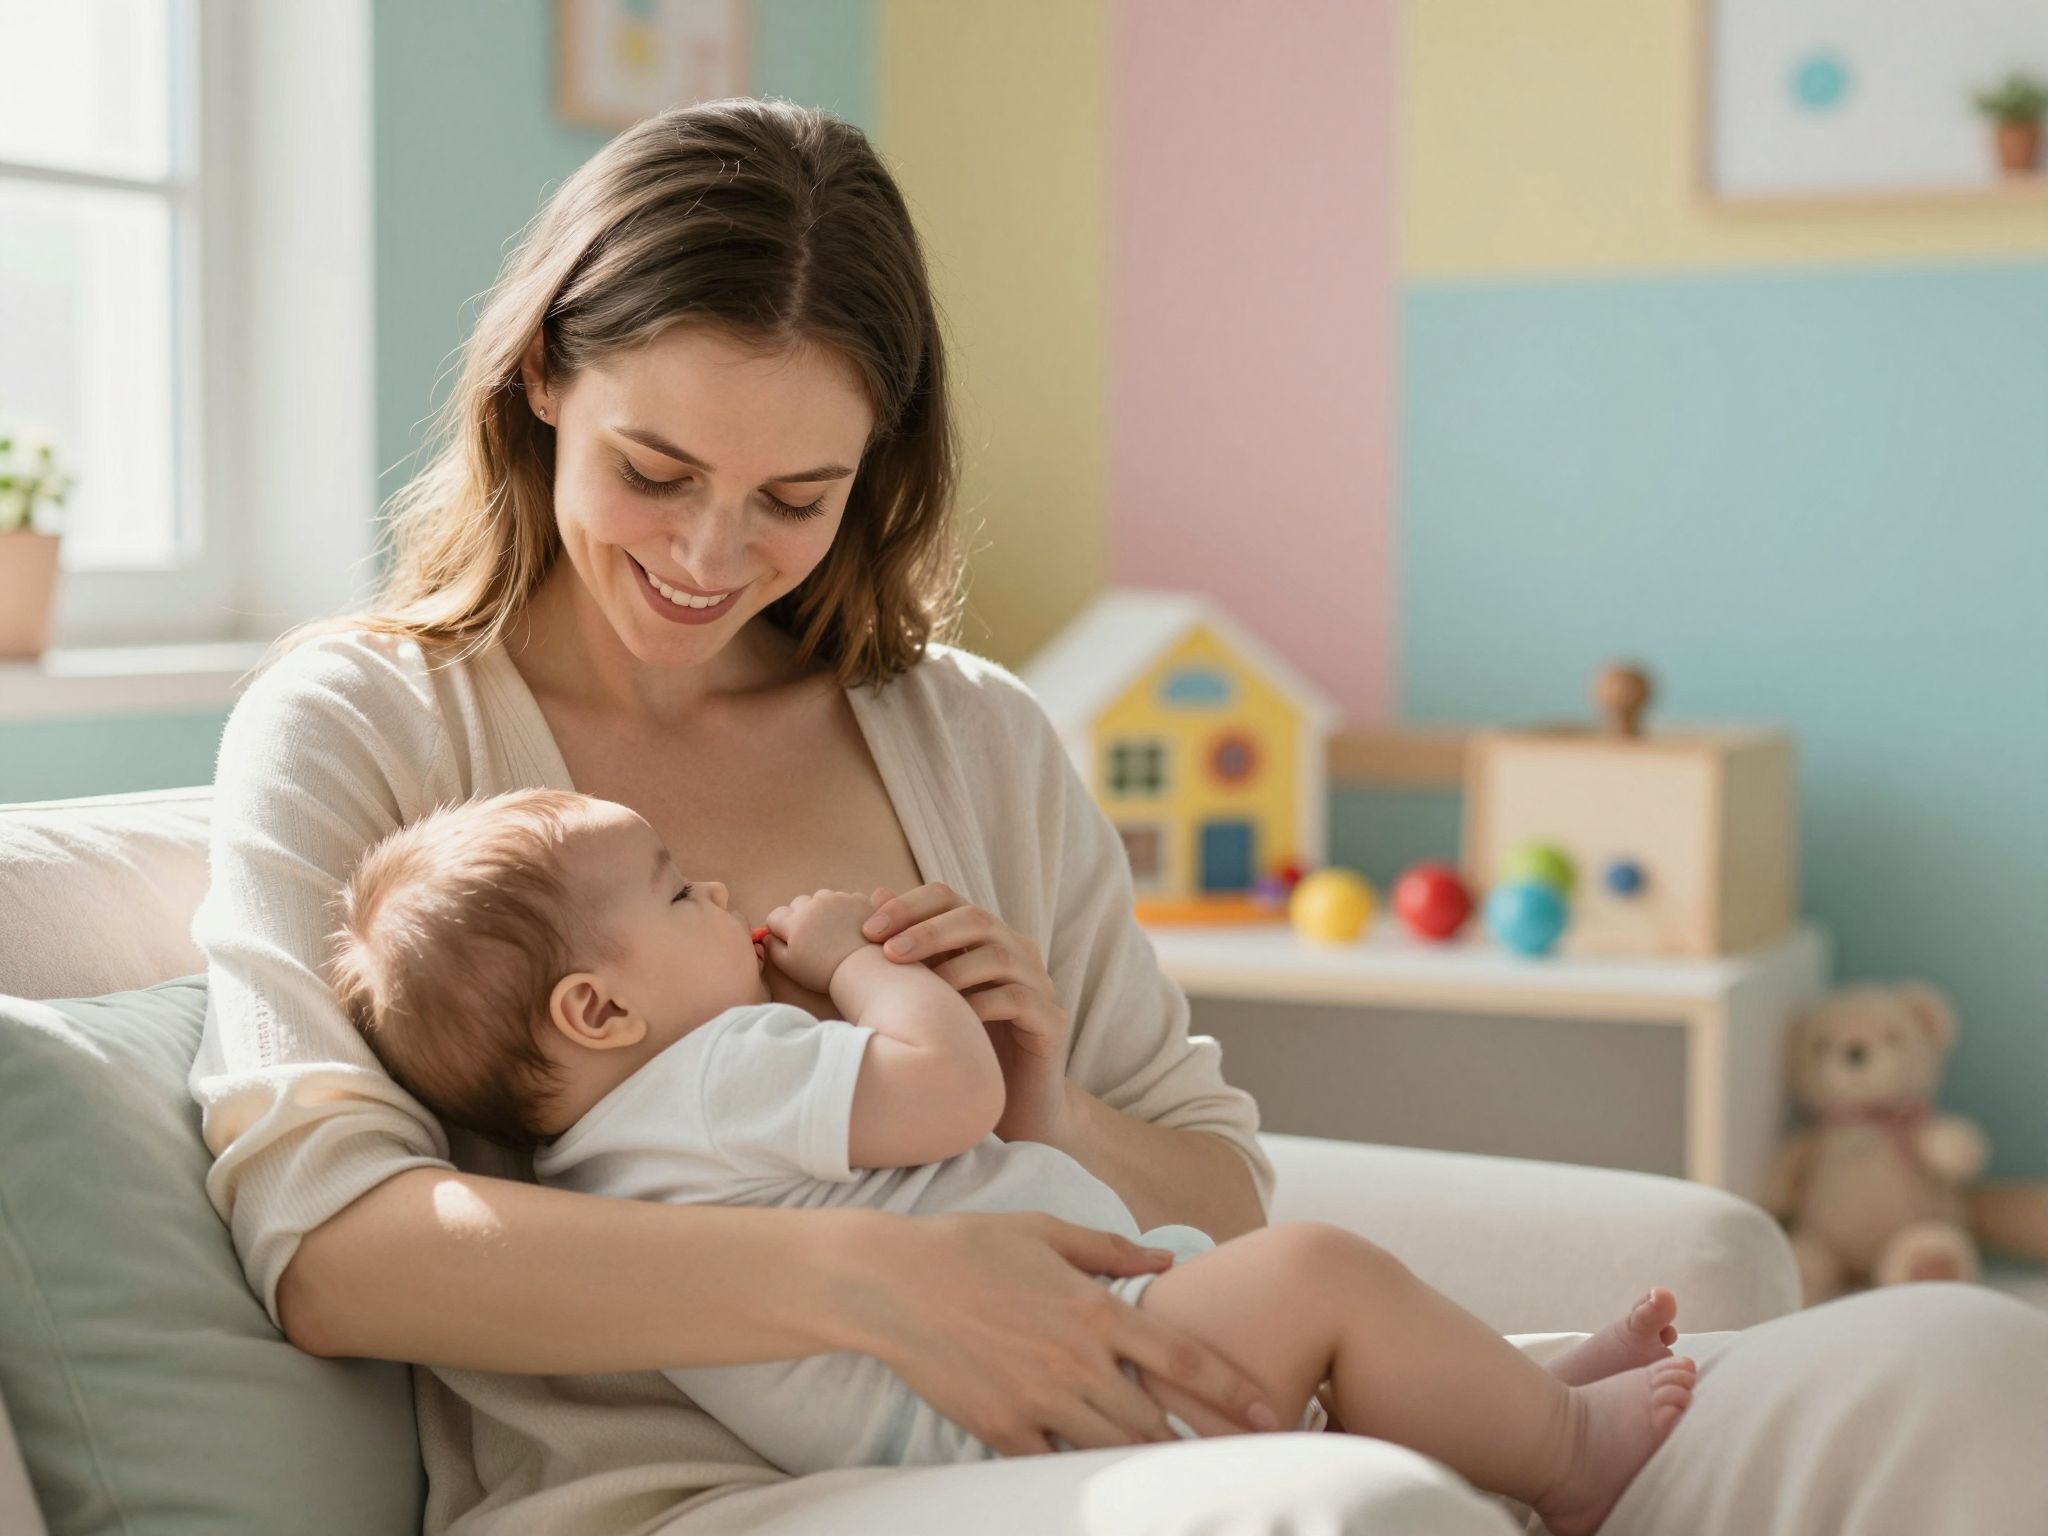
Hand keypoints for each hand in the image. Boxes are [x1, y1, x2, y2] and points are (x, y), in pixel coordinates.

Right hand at [763, 890, 879, 994]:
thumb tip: (767, 936)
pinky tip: (850, 924)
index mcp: (795, 921)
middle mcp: (814, 904)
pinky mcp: (858, 900)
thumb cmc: (823, 971)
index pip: (776, 915)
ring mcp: (838, 899)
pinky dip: (844, 908)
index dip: (778, 928)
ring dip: (822, 908)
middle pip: (799, 903)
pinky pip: (845, 898)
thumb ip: (773, 948)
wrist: (863, 967)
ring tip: (832, 928)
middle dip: (800, 916)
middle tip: (812, 936)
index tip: (788, 939)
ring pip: (821, 897)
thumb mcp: (790, 966)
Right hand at [836, 1209, 1279, 1452]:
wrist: (889, 1283)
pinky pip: (1057, 1464)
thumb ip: (1111, 1249)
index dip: (1234, 1390)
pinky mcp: (1001, 1429)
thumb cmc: (968, 1246)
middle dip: (1206, 1443)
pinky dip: (1084, 1471)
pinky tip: (1107, 1478)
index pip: (1183, 1358)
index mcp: (1093, 1309)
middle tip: (1246, 1459)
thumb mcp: (1044, 1231)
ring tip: (1189, 1477)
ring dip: (1153, 1463)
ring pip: (1115, 1449)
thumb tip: (1166, 1259)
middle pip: (1158, 1419)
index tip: (1270, 1412)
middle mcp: (1075, 1361)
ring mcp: (1038, 1401)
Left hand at [863, 883, 1074, 1143]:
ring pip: (1001, 954)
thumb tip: (875, 895)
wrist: (1010, 1107)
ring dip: (954, 968)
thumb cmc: (959, 1047)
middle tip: (890, 953)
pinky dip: (982, 1005)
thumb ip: (906, 949)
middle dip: (929, 931)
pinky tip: (952, 1022)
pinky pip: (1019, 999)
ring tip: (919, 993)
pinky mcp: (1051, 1021)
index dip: (908, 905)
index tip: (868, 930)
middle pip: (976, 917)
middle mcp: (1015, 951)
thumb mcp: (924, 996)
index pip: (947, 898)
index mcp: (982, 938)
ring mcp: (1038, 984)